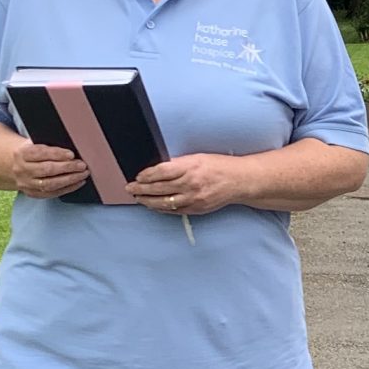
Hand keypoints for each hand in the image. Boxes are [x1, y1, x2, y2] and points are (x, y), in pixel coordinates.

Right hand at [11, 139, 89, 198]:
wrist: (12, 165)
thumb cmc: (30, 152)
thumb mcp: (33, 143)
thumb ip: (48, 145)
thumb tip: (70, 151)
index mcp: (22, 153)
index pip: (40, 153)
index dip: (57, 154)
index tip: (71, 154)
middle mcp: (22, 169)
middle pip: (47, 170)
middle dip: (67, 167)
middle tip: (82, 165)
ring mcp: (26, 183)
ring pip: (50, 184)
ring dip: (70, 180)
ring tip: (83, 174)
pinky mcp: (32, 193)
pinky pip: (51, 193)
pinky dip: (67, 189)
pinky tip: (77, 183)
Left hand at [126, 153, 251, 216]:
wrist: (239, 181)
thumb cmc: (220, 167)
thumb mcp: (198, 158)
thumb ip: (178, 164)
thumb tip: (158, 169)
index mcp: (190, 167)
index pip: (161, 172)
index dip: (146, 175)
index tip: (137, 176)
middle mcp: (190, 184)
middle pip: (158, 188)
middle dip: (141, 189)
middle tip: (130, 189)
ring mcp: (193, 198)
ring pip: (163, 202)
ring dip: (148, 201)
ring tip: (138, 198)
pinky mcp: (196, 209)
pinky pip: (173, 210)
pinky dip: (161, 208)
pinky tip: (154, 206)